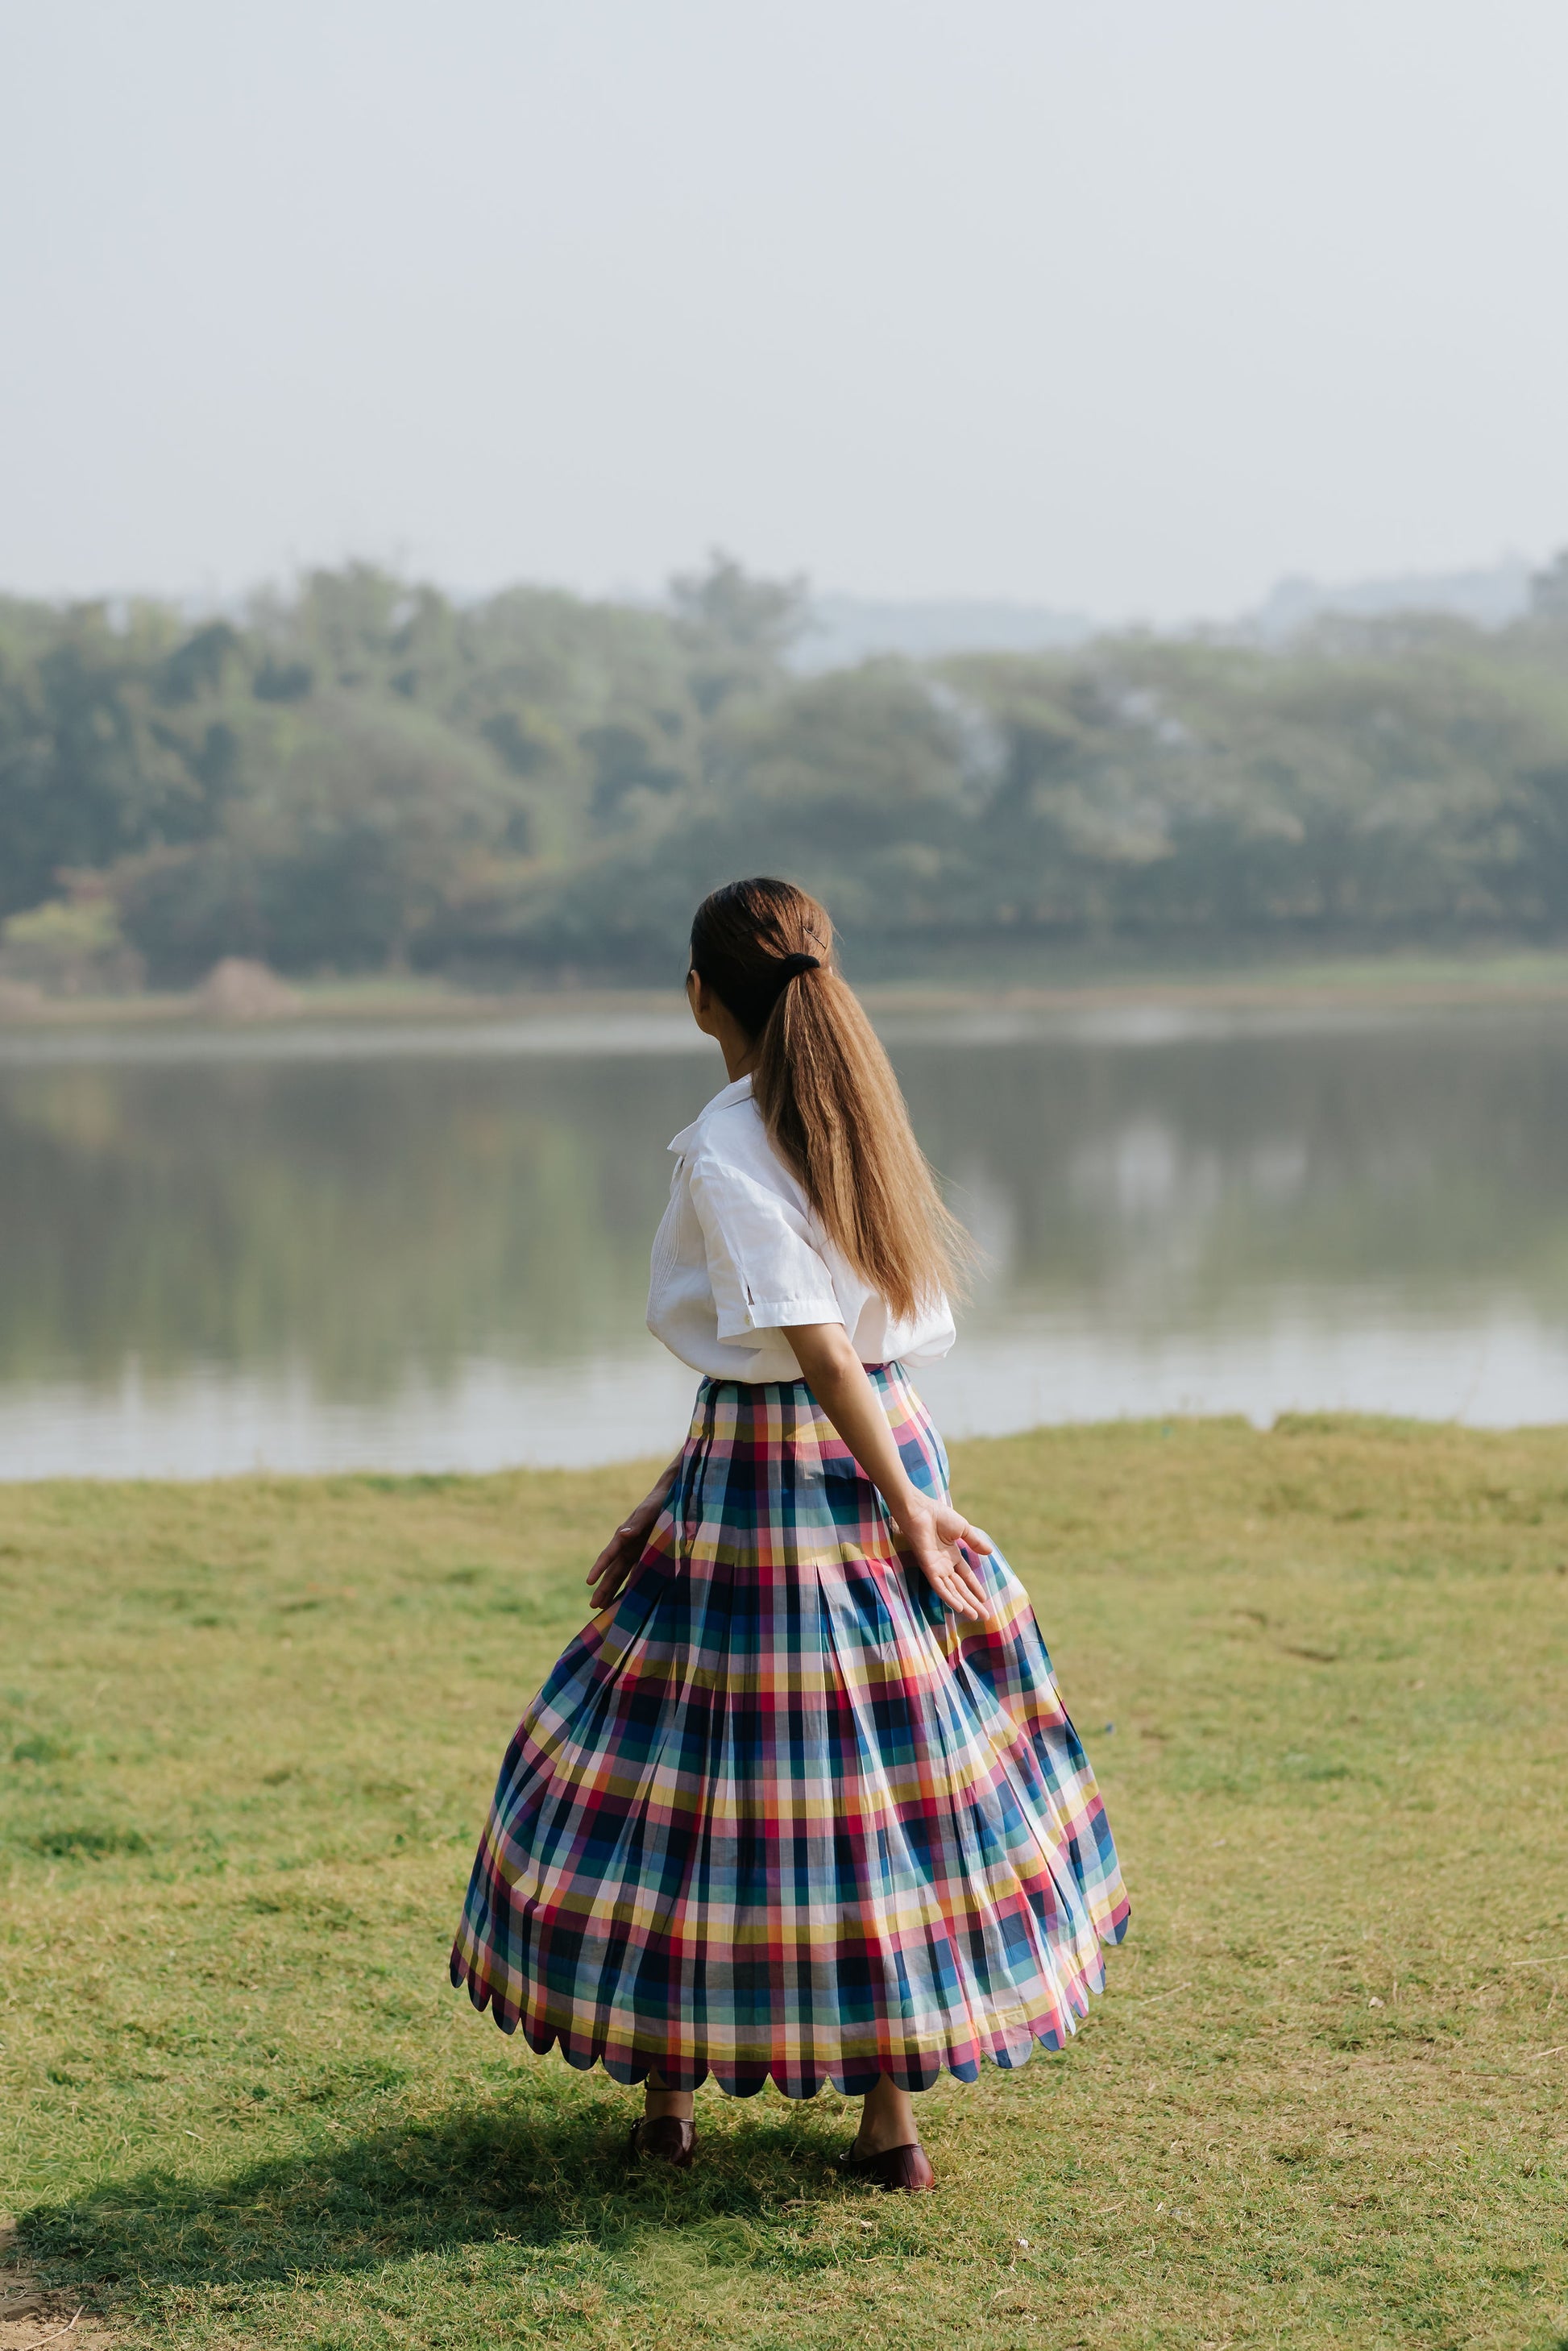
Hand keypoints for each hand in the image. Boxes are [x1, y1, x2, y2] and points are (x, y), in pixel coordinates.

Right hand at [586, 1469, 674, 1610]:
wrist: (671, 1497)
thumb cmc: (657, 1503)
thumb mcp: (648, 1512)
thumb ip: (636, 1523)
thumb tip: (621, 1535)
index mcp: (623, 1536)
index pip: (608, 1555)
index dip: (598, 1569)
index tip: (588, 1582)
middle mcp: (626, 1547)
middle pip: (612, 1571)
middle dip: (603, 1588)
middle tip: (593, 1606)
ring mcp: (636, 1552)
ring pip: (621, 1576)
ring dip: (613, 1591)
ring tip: (604, 1607)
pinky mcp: (647, 1556)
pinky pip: (637, 1574)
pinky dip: (631, 1587)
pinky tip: (628, 1600)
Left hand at [891, 1498, 993, 1619]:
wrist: (921, 1510)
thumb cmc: (938, 1516)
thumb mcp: (963, 1529)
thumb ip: (975, 1542)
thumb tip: (990, 1552)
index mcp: (952, 1555)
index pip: (966, 1576)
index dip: (975, 1587)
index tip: (985, 1599)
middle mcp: (944, 1565)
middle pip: (961, 1588)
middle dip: (973, 1602)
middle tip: (985, 1616)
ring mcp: (936, 1568)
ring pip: (952, 1591)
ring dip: (963, 1604)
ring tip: (975, 1616)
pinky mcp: (929, 1568)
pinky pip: (940, 1587)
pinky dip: (949, 1597)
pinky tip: (959, 1607)